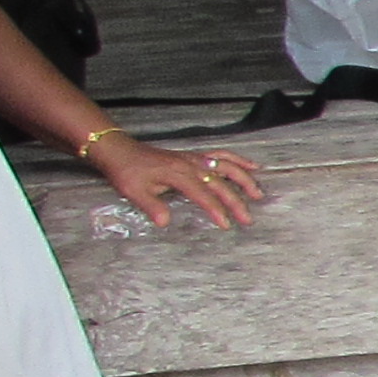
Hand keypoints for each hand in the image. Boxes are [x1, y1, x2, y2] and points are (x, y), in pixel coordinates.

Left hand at [90, 133, 261, 228]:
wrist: (120, 151)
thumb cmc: (127, 171)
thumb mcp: (135, 192)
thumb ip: (152, 206)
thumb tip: (165, 222)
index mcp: (179, 175)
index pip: (204, 195)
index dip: (216, 210)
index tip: (226, 224)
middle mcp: (191, 165)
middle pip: (220, 183)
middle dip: (236, 201)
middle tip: (247, 219)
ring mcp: (194, 158)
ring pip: (227, 166)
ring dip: (244, 179)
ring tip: (258, 193)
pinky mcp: (194, 156)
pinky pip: (221, 155)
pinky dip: (238, 160)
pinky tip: (251, 166)